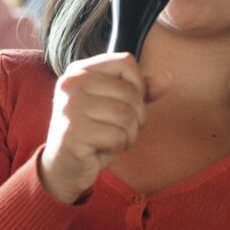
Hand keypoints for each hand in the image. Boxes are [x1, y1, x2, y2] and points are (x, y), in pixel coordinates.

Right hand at [39, 52, 169, 203]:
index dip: (138, 85)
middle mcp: (72, 84)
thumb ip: (139, 90)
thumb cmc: (92, 133)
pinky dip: (117, 147)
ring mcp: (70, 107)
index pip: (126, 62)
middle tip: (115, 129)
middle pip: (131, 92)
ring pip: (127, 116)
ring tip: (108, 139)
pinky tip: (100, 149)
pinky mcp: (74, 132)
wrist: (63, 167)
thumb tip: (166, 79)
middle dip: (135, 117)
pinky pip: (118, 136)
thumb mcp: (115, 105)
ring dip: (128, 135)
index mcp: (80, 70)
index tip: (127, 104)